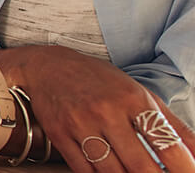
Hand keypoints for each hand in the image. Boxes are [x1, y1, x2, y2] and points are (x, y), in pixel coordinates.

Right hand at [2, 47, 194, 171]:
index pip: (165, 142)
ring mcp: (81, 125)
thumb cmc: (99, 81)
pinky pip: (85, 171)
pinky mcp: (61, 136)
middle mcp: (107, 112)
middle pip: (140, 164)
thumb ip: (171, 125)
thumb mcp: (140, 93)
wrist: (48, 67)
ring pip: (112, 172)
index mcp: (133, 99)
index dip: (183, 167)